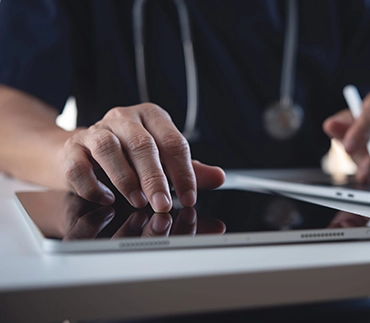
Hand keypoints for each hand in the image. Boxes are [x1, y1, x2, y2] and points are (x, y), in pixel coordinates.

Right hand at [60, 103, 224, 211]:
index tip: (189, 197)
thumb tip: (219, 178)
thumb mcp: (163, 158)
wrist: (82, 150)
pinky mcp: (72, 148)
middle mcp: (123, 118)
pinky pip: (80, 166)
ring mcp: (95, 131)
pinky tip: (107, 198)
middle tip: (164, 204)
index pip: (172, 141)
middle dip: (155, 178)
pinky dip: (94, 185)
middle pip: (142, 144)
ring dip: (125, 179)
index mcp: (151, 117)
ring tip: (138, 201)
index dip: (183, 171)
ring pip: (109, 149)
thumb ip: (189, 168)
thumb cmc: (129, 155)